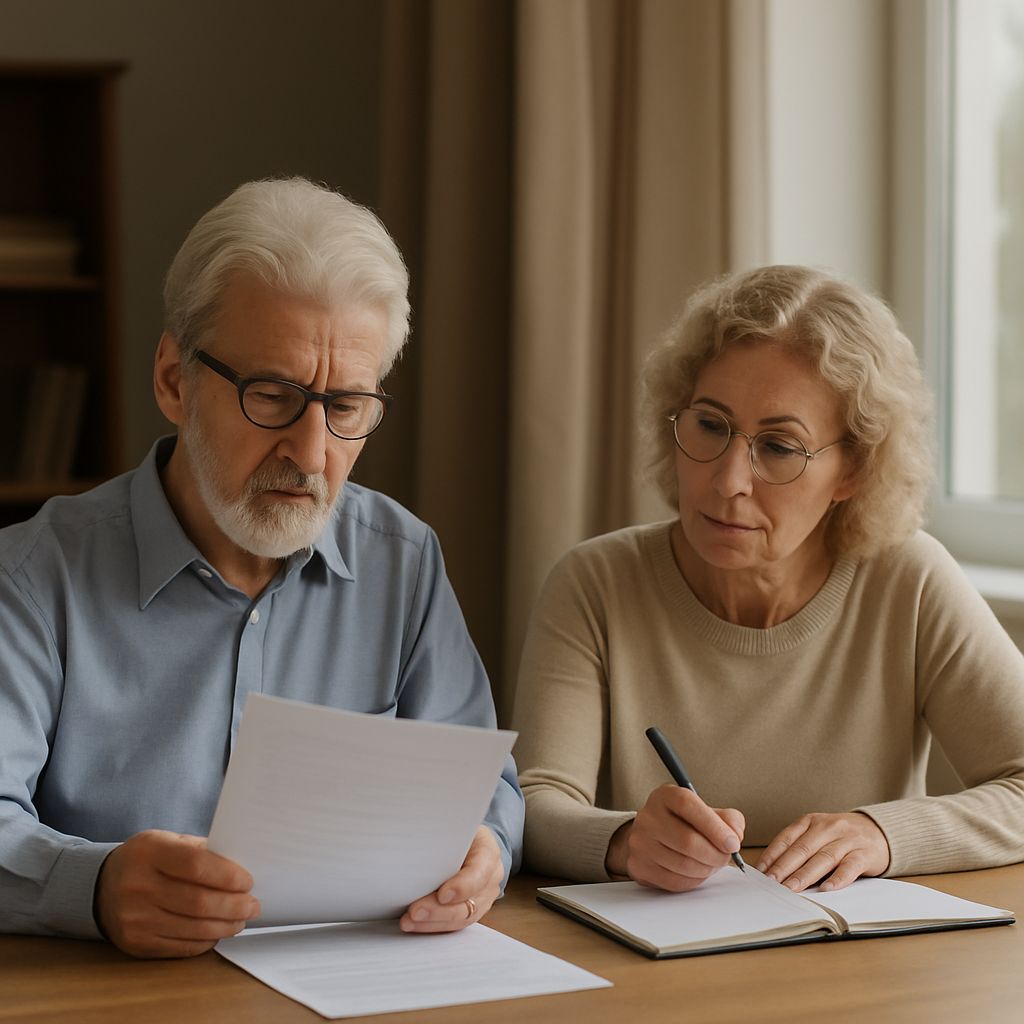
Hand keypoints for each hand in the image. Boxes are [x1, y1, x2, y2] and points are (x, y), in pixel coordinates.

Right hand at [94, 830, 260, 957]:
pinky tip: (218, 931)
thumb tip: (241, 867)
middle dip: (234, 906)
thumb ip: (201, 851)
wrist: (101, 886)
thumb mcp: (169, 841)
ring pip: (193, 928)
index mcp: (150, 852)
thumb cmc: (147, 859)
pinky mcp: (135, 943)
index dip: (227, 876)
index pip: (196, 865)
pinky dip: (205, 941)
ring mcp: (134, 918)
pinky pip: (180, 947)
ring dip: (225, 926)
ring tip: (241, 920)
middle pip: (198, 902)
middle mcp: (138, 886)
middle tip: (253, 905)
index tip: (248, 881)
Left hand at [400, 825, 502, 932]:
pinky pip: (454, 924)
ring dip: (433, 923)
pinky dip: (433, 926)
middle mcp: (490, 879)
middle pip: (469, 903)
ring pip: (461, 918)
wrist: (471, 842)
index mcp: (488, 853)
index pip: (479, 873)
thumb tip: (416, 843)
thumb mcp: (456, 826)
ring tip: (409, 921)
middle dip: (439, 911)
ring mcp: (483, 898)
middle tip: (415, 912)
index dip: (462, 886)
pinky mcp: (471, 910)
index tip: (442, 894)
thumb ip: (443, 836)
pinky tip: (415, 924)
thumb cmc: (459, 832)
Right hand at [605, 784, 743, 891]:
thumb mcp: (706, 812)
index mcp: (666, 796)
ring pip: (683, 865)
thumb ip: (728, 819)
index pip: (688, 806)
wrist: (652, 837)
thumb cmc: (684, 824)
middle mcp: (648, 816)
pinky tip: (697, 872)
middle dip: (715, 855)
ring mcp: (640, 842)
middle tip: (725, 857)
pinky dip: (694, 881)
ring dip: (706, 870)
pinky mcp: (638, 866)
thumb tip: (735, 835)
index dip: (714, 827)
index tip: (733, 843)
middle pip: (688, 841)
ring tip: (711, 864)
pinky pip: (675, 881)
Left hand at [756, 811, 890, 891]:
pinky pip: (850, 867)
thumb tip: (772, 870)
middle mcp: (828, 827)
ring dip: (805, 875)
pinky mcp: (865, 854)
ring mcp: (847, 840)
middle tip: (771, 883)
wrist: (878, 831)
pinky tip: (827, 888)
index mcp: (811, 821)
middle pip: (802, 849)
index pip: (787, 838)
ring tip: (792, 889)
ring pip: (823, 858)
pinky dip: (838, 879)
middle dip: (784, 867)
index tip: (760, 871)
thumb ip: (799, 847)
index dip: (772, 855)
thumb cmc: (840, 836)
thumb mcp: (817, 833)